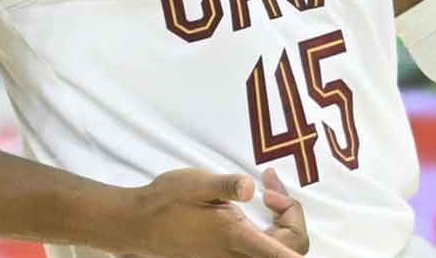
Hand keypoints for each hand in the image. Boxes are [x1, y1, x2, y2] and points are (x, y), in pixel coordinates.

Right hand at [116, 167, 308, 257]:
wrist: (139, 224)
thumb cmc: (166, 202)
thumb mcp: (196, 184)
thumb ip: (225, 186)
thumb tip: (249, 187)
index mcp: (235, 237)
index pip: (281, 254)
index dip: (296, 236)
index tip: (287, 206)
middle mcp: (237, 254)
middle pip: (287, 250)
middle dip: (290, 214)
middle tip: (270, 185)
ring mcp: (231, 257)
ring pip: (274, 250)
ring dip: (281, 220)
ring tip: (266, 191)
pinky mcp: (227, 254)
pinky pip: (261, 247)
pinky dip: (269, 226)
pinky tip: (256, 203)